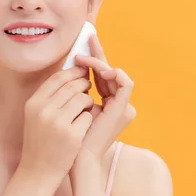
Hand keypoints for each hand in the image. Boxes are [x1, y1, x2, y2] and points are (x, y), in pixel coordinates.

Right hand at [19, 66, 94, 178]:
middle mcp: (44, 110)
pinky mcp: (72, 135)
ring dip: (88, 100)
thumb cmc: (39, 141)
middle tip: (89, 85)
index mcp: (33, 103)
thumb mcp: (36, 116)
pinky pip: (88, 116)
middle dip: (84, 84)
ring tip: (86, 105)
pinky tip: (85, 124)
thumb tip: (69, 74)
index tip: (82, 71)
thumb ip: (48, 96)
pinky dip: (89, 117)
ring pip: (83, 99)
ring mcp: (58, 123)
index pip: (57, 78)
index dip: (72, 72)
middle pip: (72, 86)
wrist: (37, 172)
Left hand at [73, 35, 135, 162]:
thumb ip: (77, 90)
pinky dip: (114, 73)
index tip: (81, 46)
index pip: (102, 76)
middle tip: (89, 37)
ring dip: (100, 63)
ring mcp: (123, 107)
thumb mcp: (73, 106)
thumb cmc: (70, 136)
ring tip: (83, 58)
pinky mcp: (124, 109)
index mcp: (108, 104)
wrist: (77, 158)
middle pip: (109, 72)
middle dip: (98, 54)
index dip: (93, 60)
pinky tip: (99, 68)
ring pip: (116, 74)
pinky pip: (125, 83)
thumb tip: (71, 68)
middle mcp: (118, 104)